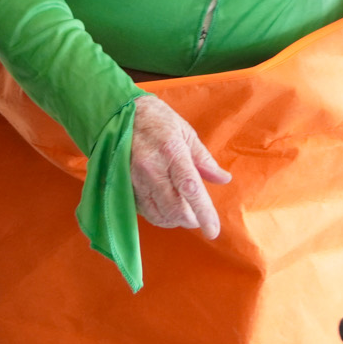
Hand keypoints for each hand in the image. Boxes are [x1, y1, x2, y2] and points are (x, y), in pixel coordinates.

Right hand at [129, 94, 231, 237]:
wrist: (119, 112)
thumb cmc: (157, 120)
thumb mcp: (185, 132)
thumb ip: (204, 159)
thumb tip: (223, 179)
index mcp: (171, 152)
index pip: (190, 189)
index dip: (204, 212)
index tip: (213, 231)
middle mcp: (151, 168)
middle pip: (173, 209)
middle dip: (190, 220)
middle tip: (198, 217)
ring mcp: (135, 179)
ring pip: (157, 215)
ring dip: (174, 220)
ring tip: (182, 211)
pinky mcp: (124, 186)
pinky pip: (144, 210)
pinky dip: (158, 214)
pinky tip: (164, 205)